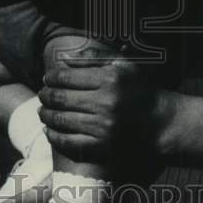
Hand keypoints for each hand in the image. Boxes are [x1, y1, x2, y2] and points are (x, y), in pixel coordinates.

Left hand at [38, 50, 167, 162]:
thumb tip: (64, 58)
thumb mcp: (123, 64)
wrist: (159, 121)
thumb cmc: (139, 88)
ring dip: (46, 115)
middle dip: (45, 95)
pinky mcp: (102, 145)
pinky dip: (54, 136)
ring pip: (61, 120)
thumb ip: (94, 57)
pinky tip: (49, 130)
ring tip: (42, 111)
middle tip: (42, 94)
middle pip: (60, 98)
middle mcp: (105, 102)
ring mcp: (103, 126)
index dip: (51, 77)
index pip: (67, 77)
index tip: (47, 78)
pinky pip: (69, 142)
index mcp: (109, 79)